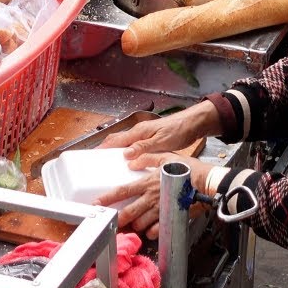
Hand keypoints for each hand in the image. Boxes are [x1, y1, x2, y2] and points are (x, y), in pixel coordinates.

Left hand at [96, 153, 215, 238]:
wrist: (207, 183)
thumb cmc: (188, 169)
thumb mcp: (166, 156)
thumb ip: (147, 158)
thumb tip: (130, 160)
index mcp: (148, 182)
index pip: (123, 190)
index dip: (108, 198)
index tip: (96, 203)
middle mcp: (152, 197)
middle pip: (129, 211)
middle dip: (118, 218)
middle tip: (112, 221)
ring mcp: (161, 209)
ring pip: (141, 223)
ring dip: (135, 225)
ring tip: (132, 224)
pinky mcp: (171, 218)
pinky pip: (156, 230)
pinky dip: (150, 232)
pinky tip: (149, 229)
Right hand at [99, 101, 219, 158]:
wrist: (193, 124)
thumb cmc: (179, 130)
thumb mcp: (162, 141)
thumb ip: (143, 147)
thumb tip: (125, 154)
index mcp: (139, 131)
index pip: (116, 140)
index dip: (103, 148)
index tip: (93, 156)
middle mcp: (139, 131)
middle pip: (117, 140)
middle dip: (106, 149)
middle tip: (97, 161)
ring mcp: (145, 134)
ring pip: (125, 142)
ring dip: (116, 151)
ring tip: (109, 163)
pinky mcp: (151, 138)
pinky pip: (134, 145)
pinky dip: (127, 152)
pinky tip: (129, 160)